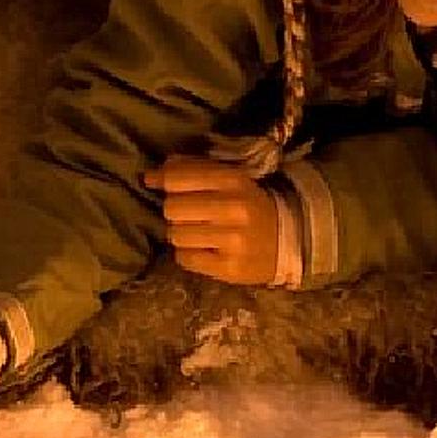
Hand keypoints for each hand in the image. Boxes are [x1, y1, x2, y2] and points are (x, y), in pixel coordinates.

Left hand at [141, 154, 280, 285]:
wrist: (286, 239)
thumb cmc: (247, 205)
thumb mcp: (228, 179)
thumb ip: (191, 169)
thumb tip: (150, 175)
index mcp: (233, 180)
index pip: (178, 177)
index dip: (161, 179)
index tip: (154, 182)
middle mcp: (234, 208)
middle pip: (172, 207)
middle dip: (174, 210)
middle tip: (188, 213)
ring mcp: (233, 240)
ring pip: (176, 234)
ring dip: (181, 233)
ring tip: (198, 232)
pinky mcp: (229, 268)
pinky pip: (185, 258)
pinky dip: (187, 254)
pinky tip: (203, 249)